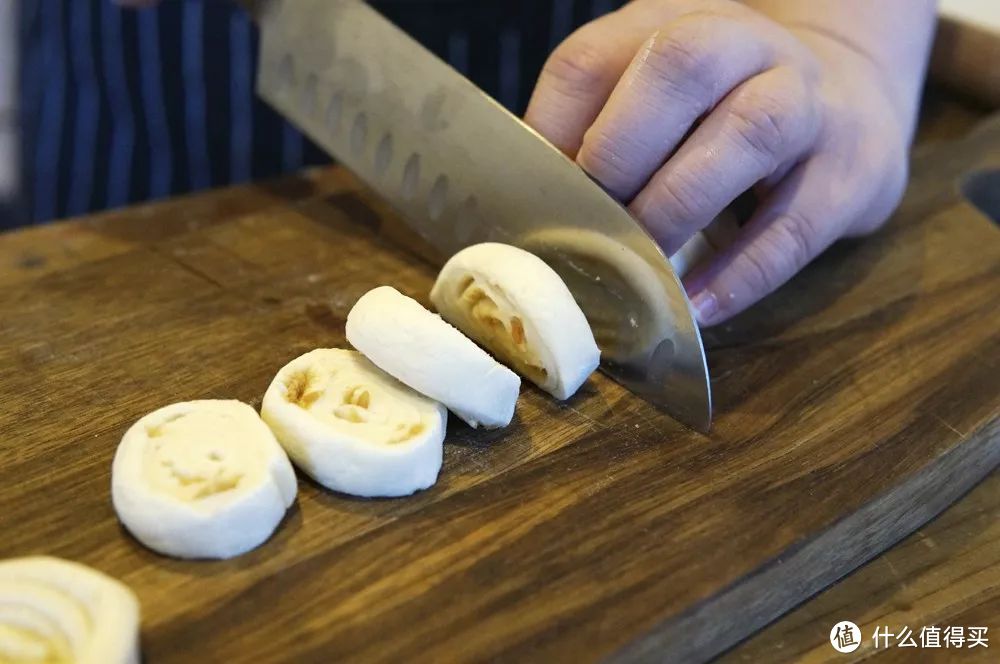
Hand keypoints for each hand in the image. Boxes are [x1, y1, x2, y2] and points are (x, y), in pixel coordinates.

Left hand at [525, 0, 911, 325]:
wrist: (851, 93)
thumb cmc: (722, 109)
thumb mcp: (659, 96)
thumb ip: (599, 133)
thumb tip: (528, 212)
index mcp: (675, 23)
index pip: (594, 57)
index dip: (553, 129)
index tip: (532, 197)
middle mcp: (747, 44)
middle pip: (681, 65)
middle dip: (621, 151)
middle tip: (590, 224)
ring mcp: (809, 99)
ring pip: (752, 130)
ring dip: (680, 204)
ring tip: (643, 262)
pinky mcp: (854, 170)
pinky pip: (797, 223)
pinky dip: (741, 272)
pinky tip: (698, 304)